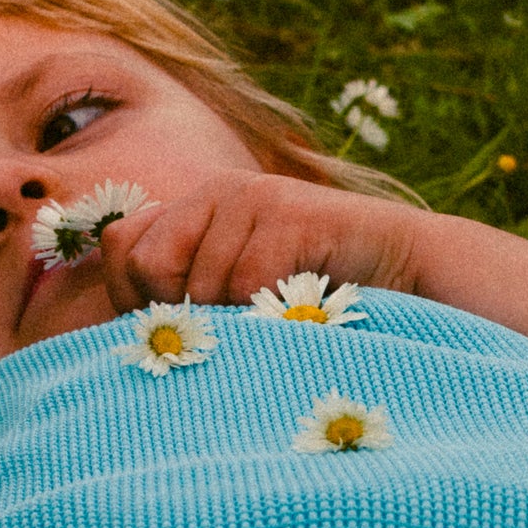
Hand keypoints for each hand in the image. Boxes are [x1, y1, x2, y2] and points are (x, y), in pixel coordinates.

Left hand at [96, 172, 425, 315]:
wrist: (408, 273)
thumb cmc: (315, 300)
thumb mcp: (239, 295)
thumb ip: (187, 295)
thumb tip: (124, 336)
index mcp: (194, 208)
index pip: (119, 246)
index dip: (135, 297)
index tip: (179, 328)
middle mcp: (214, 191)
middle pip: (146, 264)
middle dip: (180, 311)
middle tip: (231, 326)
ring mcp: (251, 195)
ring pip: (199, 283)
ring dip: (237, 320)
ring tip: (278, 318)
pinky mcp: (287, 211)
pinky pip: (246, 286)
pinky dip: (271, 316)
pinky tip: (302, 312)